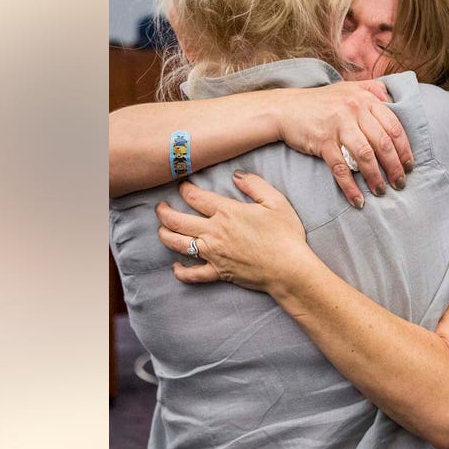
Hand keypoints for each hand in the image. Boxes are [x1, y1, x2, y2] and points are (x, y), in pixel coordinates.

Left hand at [155, 171, 310, 292]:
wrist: (289, 269)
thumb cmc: (285, 235)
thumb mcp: (275, 201)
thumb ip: (254, 184)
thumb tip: (236, 175)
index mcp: (227, 212)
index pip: (196, 197)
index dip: (185, 189)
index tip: (182, 185)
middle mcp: (214, 232)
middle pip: (178, 221)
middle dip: (164, 212)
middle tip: (160, 207)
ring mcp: (213, 254)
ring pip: (178, 244)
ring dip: (165, 236)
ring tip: (161, 230)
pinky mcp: (218, 272)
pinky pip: (193, 274)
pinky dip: (181, 272)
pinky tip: (176, 267)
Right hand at [273, 81, 413, 207]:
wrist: (285, 108)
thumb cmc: (320, 102)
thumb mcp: (348, 88)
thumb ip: (372, 91)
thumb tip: (394, 101)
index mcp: (365, 98)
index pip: (394, 126)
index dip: (404, 149)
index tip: (409, 165)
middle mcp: (354, 109)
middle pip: (383, 143)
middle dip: (394, 167)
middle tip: (400, 183)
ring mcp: (338, 125)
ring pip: (365, 156)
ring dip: (376, 178)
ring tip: (381, 191)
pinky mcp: (322, 141)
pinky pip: (341, 168)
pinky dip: (350, 187)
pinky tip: (357, 199)